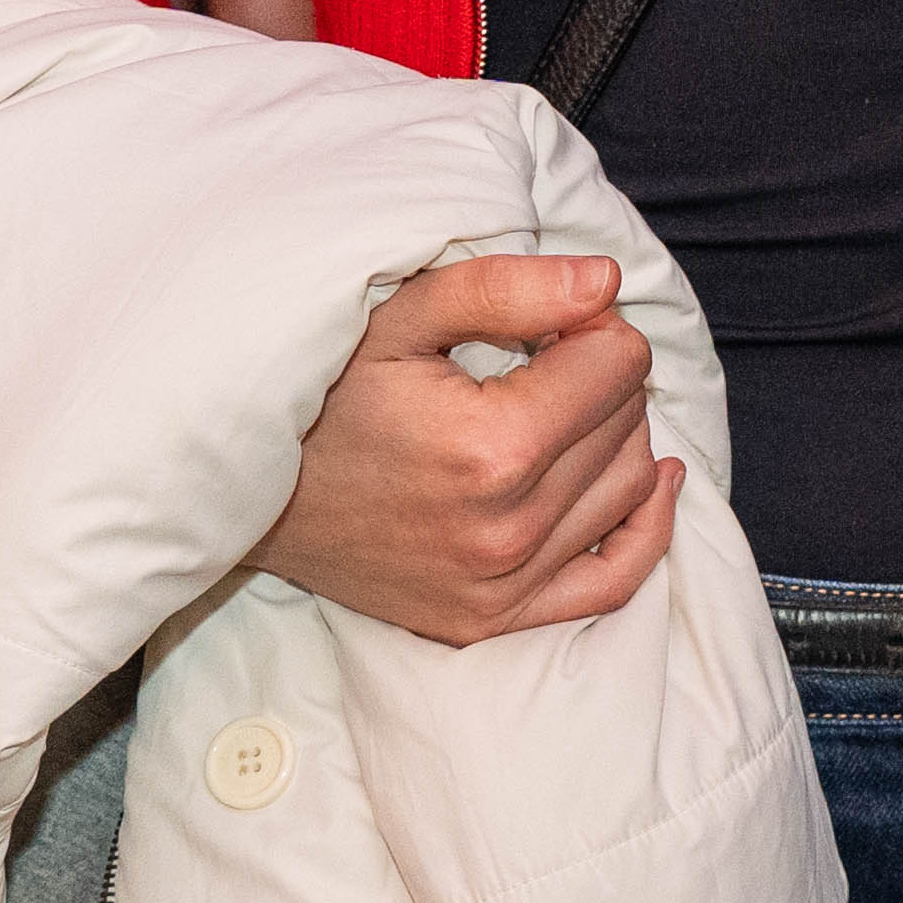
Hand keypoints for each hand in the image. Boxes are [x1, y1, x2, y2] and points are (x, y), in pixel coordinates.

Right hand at [251, 254, 683, 643]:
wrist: (248, 493)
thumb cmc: (324, 391)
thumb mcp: (400, 314)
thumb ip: (508, 288)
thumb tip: (607, 282)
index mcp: (492, 450)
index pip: (620, 363)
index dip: (591, 326)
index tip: (547, 321)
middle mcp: (505, 531)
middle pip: (628, 422)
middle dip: (601, 376)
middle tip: (542, 359)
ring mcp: (499, 587)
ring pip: (629, 488)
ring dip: (614, 436)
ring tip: (558, 408)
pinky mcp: (488, 620)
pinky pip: (612, 581)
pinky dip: (644, 528)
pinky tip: (653, 481)